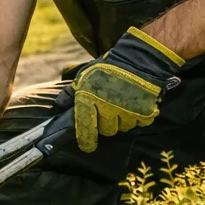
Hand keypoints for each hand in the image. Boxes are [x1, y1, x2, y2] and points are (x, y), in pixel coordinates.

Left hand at [72, 27, 183, 152]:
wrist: (139, 59)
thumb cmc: (109, 67)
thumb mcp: (85, 76)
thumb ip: (71, 93)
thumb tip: (59, 106)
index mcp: (90, 99)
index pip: (85, 128)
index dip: (85, 140)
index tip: (87, 146)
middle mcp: (108, 108)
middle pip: (106, 130)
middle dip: (106, 123)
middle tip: (108, 110)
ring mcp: (127, 112)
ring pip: (122, 128)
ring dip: (121, 120)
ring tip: (122, 104)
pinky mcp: (145, 113)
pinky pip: (138, 123)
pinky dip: (137, 117)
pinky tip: (135, 103)